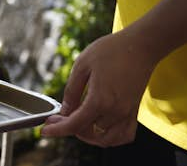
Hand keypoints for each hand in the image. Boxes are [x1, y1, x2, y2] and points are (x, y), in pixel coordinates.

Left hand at [41, 30, 159, 146]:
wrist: (140, 45)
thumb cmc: (111, 50)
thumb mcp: (82, 65)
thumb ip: (72, 91)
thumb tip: (64, 110)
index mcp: (100, 99)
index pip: (75, 125)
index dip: (57, 130)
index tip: (45, 130)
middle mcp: (115, 111)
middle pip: (88, 133)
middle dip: (69, 129)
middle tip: (58, 119)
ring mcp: (127, 113)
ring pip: (106, 140)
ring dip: (89, 137)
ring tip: (77, 123)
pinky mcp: (134, 111)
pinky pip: (124, 135)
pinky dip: (110, 138)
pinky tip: (98, 126)